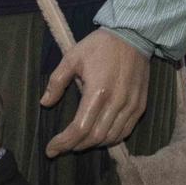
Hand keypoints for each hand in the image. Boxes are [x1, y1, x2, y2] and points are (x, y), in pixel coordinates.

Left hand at [42, 29, 148, 155]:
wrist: (133, 35)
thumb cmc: (100, 45)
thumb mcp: (72, 58)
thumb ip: (57, 82)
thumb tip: (45, 103)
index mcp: (98, 91)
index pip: (80, 128)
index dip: (64, 142)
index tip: (50, 149)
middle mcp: (117, 102)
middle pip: (94, 138)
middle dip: (75, 146)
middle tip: (62, 146)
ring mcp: (131, 106)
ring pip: (111, 138)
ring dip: (92, 145)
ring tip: (78, 142)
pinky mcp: (140, 106)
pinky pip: (125, 131)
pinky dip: (110, 139)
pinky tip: (99, 137)